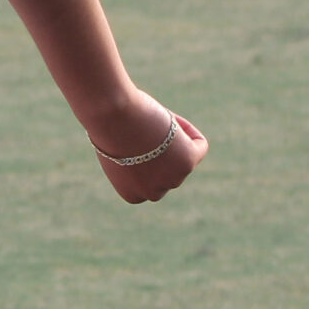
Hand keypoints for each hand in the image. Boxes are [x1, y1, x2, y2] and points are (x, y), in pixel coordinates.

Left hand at [83, 91, 207, 203]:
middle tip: (144, 128)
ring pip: (182, 157)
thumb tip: (154, 151)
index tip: (135, 140)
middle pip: (167, 169)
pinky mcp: (187, 163)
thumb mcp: (120, 148)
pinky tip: (169, 118)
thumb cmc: (108, 123)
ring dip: (172, 139)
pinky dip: (189, 130)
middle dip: (160, 150)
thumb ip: (136, 159)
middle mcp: (152, 193)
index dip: (145, 157)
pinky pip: (200, 146)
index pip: (149, 180)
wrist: (111, 114)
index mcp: (132, 194)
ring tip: (150, 122)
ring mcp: (172, 180)